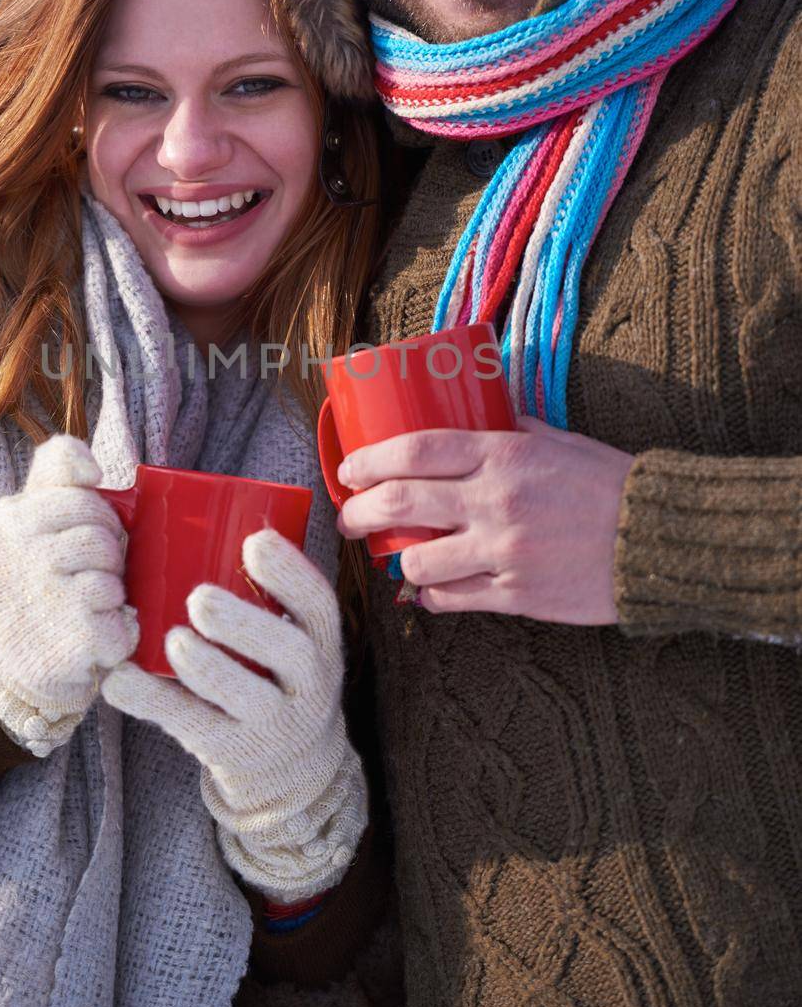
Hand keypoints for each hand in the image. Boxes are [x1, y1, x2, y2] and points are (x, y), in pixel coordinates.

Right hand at [0, 434, 136, 754]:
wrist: (4, 669)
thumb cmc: (31, 582)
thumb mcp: (28, 521)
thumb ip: (56, 475)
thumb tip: (91, 466)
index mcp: (11, 519)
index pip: (80, 492)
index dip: (99, 515)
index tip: (89, 535)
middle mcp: (19, 552)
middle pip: (104, 533)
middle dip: (109, 556)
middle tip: (89, 579)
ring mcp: (45, 594)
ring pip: (114, 575)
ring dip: (113, 596)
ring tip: (87, 610)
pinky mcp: (72, 639)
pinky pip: (124, 622)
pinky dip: (121, 635)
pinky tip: (96, 640)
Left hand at [101, 527, 366, 900]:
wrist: (291, 766)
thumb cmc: (273, 672)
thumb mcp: (288, 636)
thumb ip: (260, 594)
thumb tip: (187, 516)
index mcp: (321, 641)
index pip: (319, 604)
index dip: (292, 572)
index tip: (255, 541)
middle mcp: (309, 684)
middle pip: (289, 653)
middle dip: (245, 624)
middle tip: (200, 599)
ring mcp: (273, 725)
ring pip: (247, 699)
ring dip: (207, 667)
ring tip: (173, 640)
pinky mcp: (232, 752)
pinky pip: (194, 728)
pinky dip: (153, 703)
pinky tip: (119, 680)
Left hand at [337, 416, 634, 624]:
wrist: (659, 539)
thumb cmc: (608, 483)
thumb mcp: (557, 438)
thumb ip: (511, 427)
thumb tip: (474, 408)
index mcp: (504, 454)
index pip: (415, 450)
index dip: (369, 460)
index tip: (350, 469)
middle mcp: (496, 501)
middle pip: (400, 503)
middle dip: (359, 512)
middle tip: (348, 518)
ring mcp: (504, 551)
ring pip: (418, 562)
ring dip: (397, 561)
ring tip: (393, 557)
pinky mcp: (517, 594)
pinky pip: (453, 599)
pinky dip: (431, 595)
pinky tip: (428, 589)